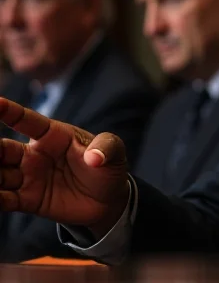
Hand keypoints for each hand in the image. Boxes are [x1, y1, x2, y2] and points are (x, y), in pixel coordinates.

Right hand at [0, 98, 129, 236]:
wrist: (109, 200)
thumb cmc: (108, 167)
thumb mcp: (114, 152)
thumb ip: (106, 147)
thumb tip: (95, 157)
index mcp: (53, 135)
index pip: (27, 120)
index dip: (9, 111)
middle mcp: (35, 155)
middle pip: (3, 149)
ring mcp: (29, 177)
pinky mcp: (28, 200)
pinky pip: (5, 200)